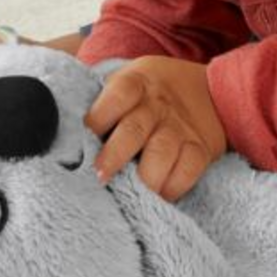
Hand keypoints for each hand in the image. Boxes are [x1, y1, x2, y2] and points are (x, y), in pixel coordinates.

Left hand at [85, 56, 226, 201]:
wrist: (213, 89)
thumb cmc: (153, 92)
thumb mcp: (131, 80)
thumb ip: (103, 99)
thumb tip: (63, 123)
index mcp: (137, 83)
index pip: (117, 96)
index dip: (99, 117)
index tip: (83, 139)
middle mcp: (158, 105)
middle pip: (135, 129)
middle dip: (115, 155)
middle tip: (100, 176)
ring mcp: (180, 127)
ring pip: (162, 152)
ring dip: (144, 177)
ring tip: (131, 195)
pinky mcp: (201, 148)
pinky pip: (188, 169)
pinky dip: (173, 186)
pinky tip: (159, 196)